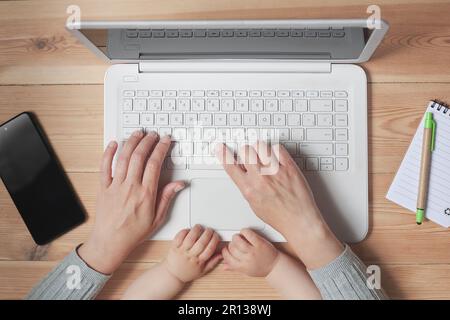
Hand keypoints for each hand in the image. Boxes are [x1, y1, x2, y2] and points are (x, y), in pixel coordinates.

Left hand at [78, 131, 184, 273]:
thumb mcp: (157, 218)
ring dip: (131, 142)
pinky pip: (104, 166)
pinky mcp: (103, 188)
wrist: (110, 242)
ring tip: (138, 134)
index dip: (161, 149)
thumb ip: (167, 198)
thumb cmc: (133, 233)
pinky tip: (114, 144)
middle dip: (148, 141)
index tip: (165, 141)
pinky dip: (109, 153)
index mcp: (146, 194)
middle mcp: (130, 187)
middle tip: (153, 135)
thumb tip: (179, 184)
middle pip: (140, 156)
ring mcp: (115, 186)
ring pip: (124, 158)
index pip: (155, 164)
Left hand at [163, 225, 221, 282]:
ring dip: (196, 230)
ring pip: (190, 238)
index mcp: (198, 261)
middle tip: (209, 230)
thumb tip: (221, 255)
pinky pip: (179, 237)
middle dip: (207, 233)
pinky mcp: (174, 247)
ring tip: (199, 227)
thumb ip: (213, 262)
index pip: (209, 249)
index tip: (216, 236)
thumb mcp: (202, 271)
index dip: (214, 240)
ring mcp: (182, 251)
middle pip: (201, 243)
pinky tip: (188, 230)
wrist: (173, 275)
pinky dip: (184, 231)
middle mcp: (190, 256)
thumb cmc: (187, 273)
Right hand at [216, 141, 343, 269]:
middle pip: (245, 151)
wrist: (299, 220)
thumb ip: (247, 187)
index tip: (221, 148)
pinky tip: (276, 157)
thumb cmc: (279, 216)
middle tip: (251, 157)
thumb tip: (242, 172)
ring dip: (260, 149)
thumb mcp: (254, 204)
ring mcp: (275, 171)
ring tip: (265, 157)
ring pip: (260, 145)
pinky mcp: (289, 167)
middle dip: (246, 152)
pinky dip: (275, 150)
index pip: (230, 166)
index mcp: (249, 189)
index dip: (223, 155)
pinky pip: (278, 148)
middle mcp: (260, 178)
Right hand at [222, 229, 278, 276]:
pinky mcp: (260, 243)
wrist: (275, 267)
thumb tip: (223, 266)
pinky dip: (244, 231)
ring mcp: (253, 251)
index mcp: (242, 267)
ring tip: (239, 237)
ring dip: (236, 237)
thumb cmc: (261, 268)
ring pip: (237, 240)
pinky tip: (245, 233)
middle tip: (234, 242)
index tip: (227, 248)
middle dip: (231, 243)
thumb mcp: (246, 271)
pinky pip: (248, 234)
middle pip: (232, 247)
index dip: (225, 251)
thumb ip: (234, 268)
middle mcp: (247, 259)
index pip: (227, 257)